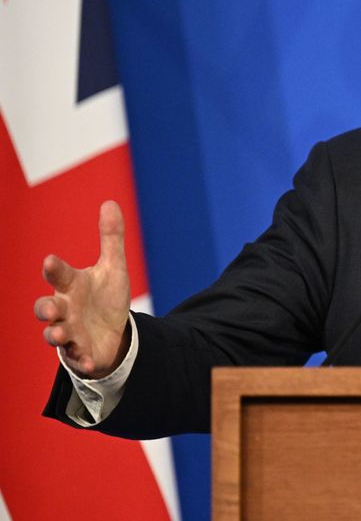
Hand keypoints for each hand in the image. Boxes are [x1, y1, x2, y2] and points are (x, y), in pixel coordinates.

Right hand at [33, 200, 133, 378]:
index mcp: (71, 286)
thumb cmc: (105, 297)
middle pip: (46, 308)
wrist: (112, 331)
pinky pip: (76, 357)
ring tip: (58, 333)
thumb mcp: (112, 267)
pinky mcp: (79, 352)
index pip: (59, 275)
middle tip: (51, 306)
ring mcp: (69, 332)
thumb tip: (109, 203)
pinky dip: (80, 359)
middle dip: (46, 307)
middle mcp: (64, 309)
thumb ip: (110, 238)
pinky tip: (87, 361)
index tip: (50, 261)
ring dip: (55, 334)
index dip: (54, 269)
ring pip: (54, 334)